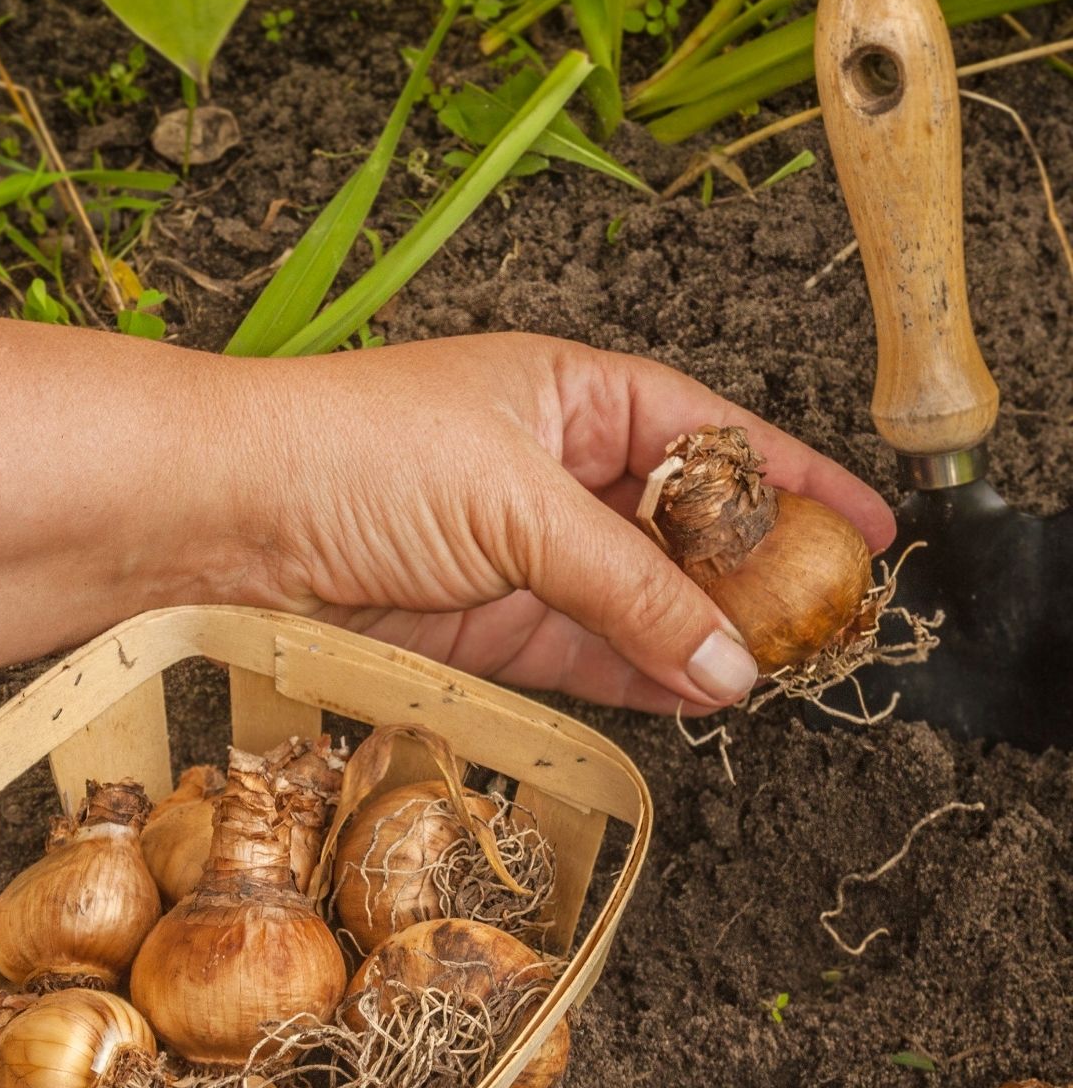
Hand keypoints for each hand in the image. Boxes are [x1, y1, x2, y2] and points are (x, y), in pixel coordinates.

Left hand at [232, 333, 894, 713]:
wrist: (221, 519)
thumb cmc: (355, 453)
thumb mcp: (516, 498)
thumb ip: (629, 582)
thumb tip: (729, 656)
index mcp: (570, 394)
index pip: (709, 433)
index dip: (793, 473)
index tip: (866, 521)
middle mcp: (553, 471)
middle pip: (684, 523)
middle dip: (756, 569)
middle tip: (830, 616)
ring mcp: (523, 553)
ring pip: (641, 598)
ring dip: (705, 635)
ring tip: (782, 668)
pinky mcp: (488, 623)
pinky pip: (590, 653)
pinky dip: (644, 675)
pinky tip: (703, 693)